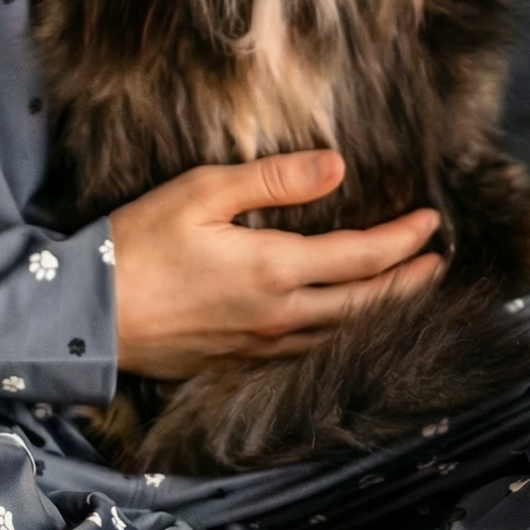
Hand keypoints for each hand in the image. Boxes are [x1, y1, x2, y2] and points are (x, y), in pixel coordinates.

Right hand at [108, 149, 445, 379]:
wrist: (88, 313)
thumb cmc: (139, 242)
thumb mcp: (202, 191)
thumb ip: (274, 180)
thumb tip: (337, 166)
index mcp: (273, 269)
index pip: (360, 257)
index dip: (404, 240)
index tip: (433, 222)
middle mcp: (277, 316)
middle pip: (365, 304)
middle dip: (409, 281)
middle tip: (440, 261)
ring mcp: (258, 346)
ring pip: (341, 334)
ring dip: (382, 310)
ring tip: (406, 290)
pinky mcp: (237, 362)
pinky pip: (309, 353)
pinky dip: (343, 335)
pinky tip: (344, 326)